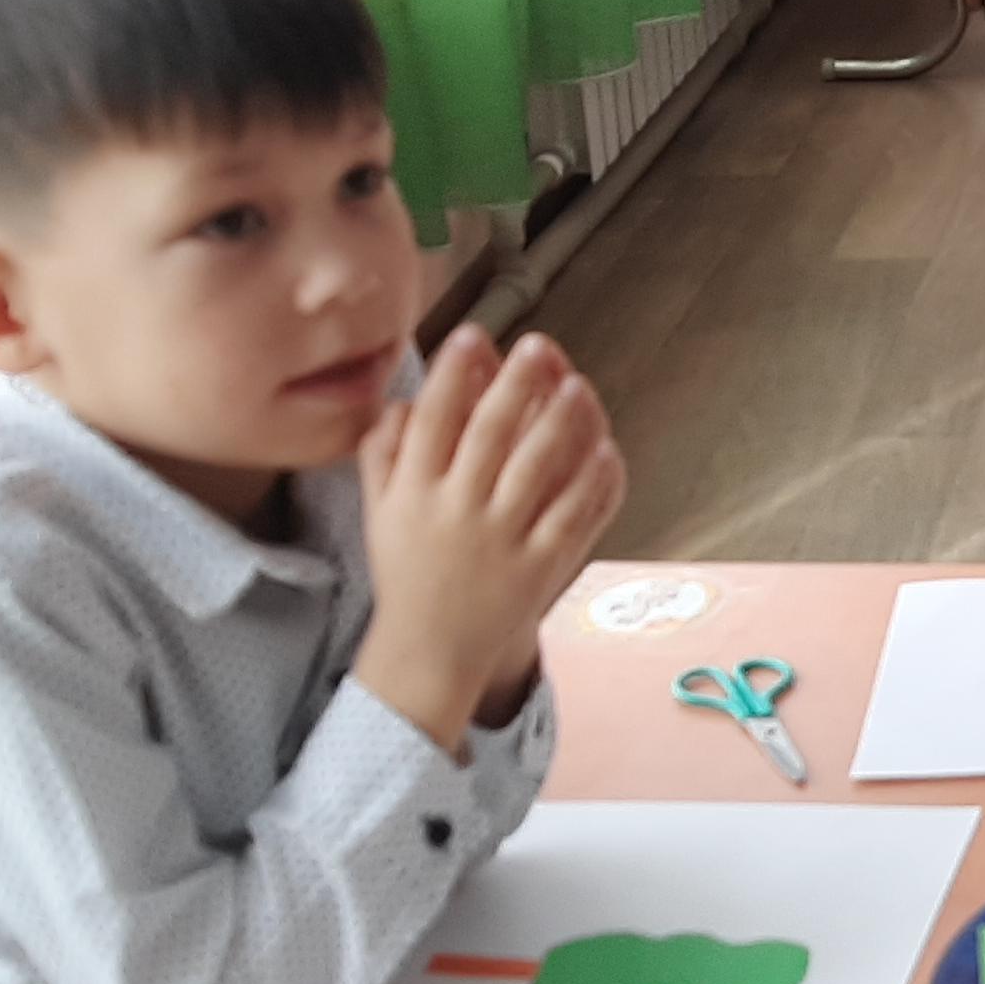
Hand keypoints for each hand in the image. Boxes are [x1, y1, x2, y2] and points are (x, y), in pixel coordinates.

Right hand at [355, 329, 626, 749]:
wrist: (430, 650)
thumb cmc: (407, 569)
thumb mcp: (379, 510)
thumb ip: (383, 451)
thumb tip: (401, 397)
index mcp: (412, 493)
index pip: (433, 421)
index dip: (453, 373)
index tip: (473, 334)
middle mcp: (456, 513)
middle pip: (489, 435)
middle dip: (514, 383)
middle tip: (537, 344)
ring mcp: (500, 541)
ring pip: (536, 469)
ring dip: (561, 421)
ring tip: (578, 385)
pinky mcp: (539, 567)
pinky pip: (572, 516)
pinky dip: (590, 480)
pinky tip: (605, 447)